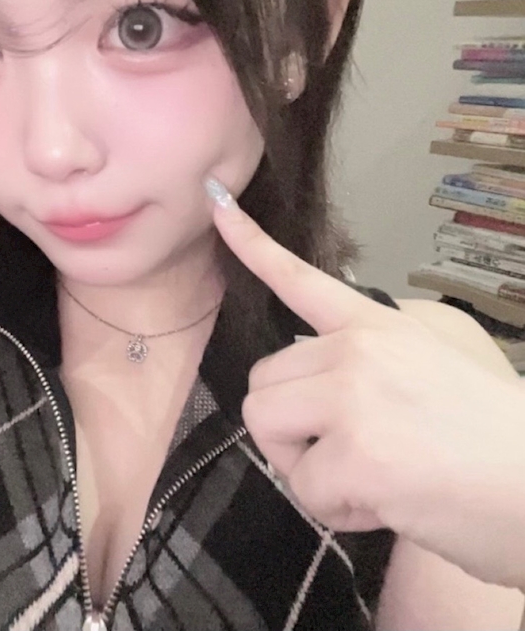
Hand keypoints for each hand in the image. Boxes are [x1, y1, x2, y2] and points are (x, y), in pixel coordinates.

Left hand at [207, 178, 524, 590]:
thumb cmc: (498, 435)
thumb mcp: (436, 364)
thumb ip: (372, 359)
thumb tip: (322, 382)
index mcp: (376, 325)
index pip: (298, 278)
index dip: (250, 243)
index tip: (215, 203)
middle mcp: (358, 349)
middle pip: (262, 383)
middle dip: (292, 428)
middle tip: (349, 451)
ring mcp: (354, 398)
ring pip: (266, 428)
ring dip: (304, 464)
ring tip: (365, 476)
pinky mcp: (357, 455)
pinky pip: (304, 488)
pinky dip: (336, 508)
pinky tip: (385, 504)